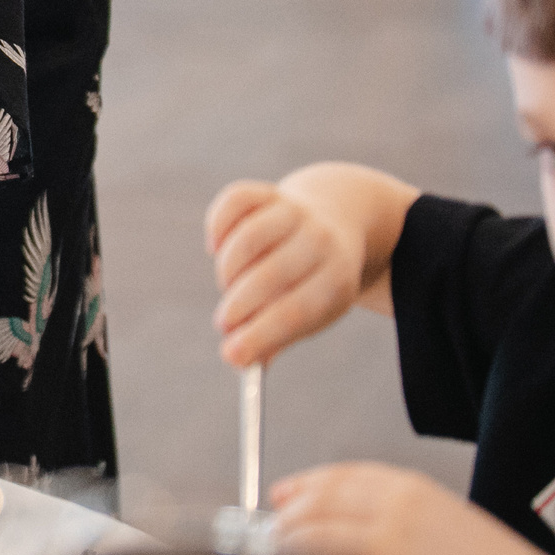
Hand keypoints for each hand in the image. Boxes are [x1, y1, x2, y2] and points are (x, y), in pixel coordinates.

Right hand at [205, 179, 365, 366]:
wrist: (338, 217)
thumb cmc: (316, 278)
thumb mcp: (313, 310)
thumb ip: (277, 337)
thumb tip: (241, 362)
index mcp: (337, 278)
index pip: (296, 311)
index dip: (260, 334)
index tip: (231, 356)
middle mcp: (320, 240)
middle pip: (270, 276)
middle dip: (238, 306)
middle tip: (224, 324)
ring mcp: (294, 211)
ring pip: (247, 240)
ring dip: (227, 271)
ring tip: (229, 285)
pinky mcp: (269, 192)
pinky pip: (233, 203)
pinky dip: (217, 227)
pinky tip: (216, 247)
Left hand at [272, 462, 554, 554]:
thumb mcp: (444, 522)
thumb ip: (400, 519)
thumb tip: (354, 528)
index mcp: (410, 488)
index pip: (342, 476)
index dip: (305, 483)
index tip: (282, 492)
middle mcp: (395, 506)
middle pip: (321, 501)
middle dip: (289, 514)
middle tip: (271, 528)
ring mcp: (389, 539)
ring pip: (318, 535)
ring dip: (289, 546)